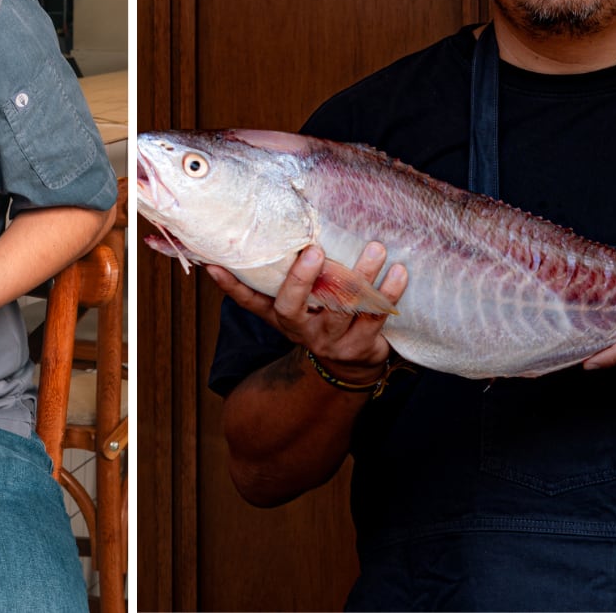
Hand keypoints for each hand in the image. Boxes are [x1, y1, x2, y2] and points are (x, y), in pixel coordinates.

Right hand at [208, 242, 407, 383]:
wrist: (349, 366)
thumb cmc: (317, 318)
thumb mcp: (292, 305)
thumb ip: (272, 281)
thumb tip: (233, 248)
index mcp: (281, 316)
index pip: (250, 301)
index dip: (231, 286)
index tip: (217, 264)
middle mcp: (302, 329)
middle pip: (295, 306)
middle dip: (303, 279)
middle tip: (314, 251)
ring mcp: (332, 340)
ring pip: (344, 308)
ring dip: (361, 278)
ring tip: (375, 248)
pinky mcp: (362, 346)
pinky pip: (376, 317)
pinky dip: (389, 294)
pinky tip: (398, 272)